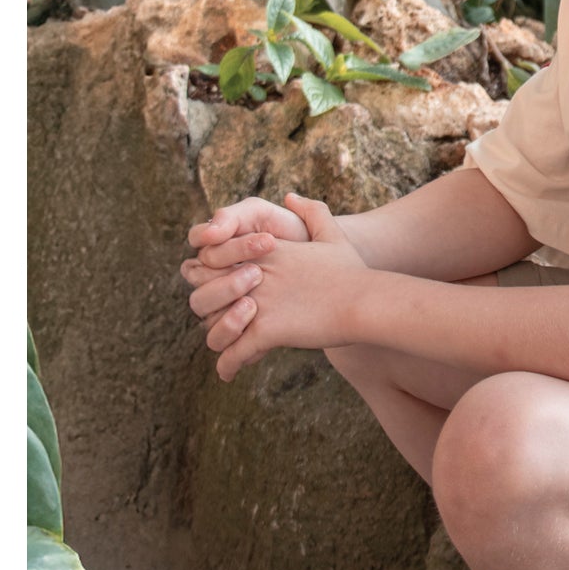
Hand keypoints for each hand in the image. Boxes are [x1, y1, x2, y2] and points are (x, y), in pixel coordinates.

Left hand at [206, 193, 367, 380]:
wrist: (367, 301)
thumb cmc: (353, 272)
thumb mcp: (333, 234)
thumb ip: (311, 211)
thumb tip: (291, 196)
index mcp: (263, 253)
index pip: (212, 256)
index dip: (208, 273)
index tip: (217, 287)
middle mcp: (254, 276)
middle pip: (201, 289)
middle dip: (206, 305)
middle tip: (217, 318)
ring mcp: (258, 304)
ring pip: (211, 325)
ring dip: (217, 337)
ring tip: (227, 347)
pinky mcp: (267, 331)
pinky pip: (232, 353)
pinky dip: (227, 366)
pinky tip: (230, 373)